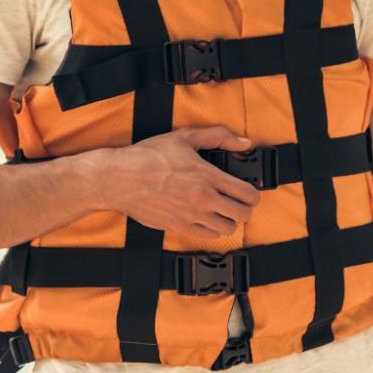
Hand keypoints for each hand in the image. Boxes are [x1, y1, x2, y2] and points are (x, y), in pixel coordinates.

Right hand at [82, 127, 261, 235]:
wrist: (120, 179)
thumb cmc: (149, 157)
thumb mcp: (184, 137)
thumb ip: (218, 136)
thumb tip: (244, 142)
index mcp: (208, 176)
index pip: (247, 194)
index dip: (253, 195)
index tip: (248, 193)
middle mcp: (203, 199)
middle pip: (242, 215)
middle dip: (244, 209)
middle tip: (237, 204)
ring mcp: (191, 216)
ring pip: (227, 229)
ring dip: (228, 221)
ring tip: (221, 212)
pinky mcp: (179, 227)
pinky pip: (207, 236)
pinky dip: (211, 230)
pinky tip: (206, 219)